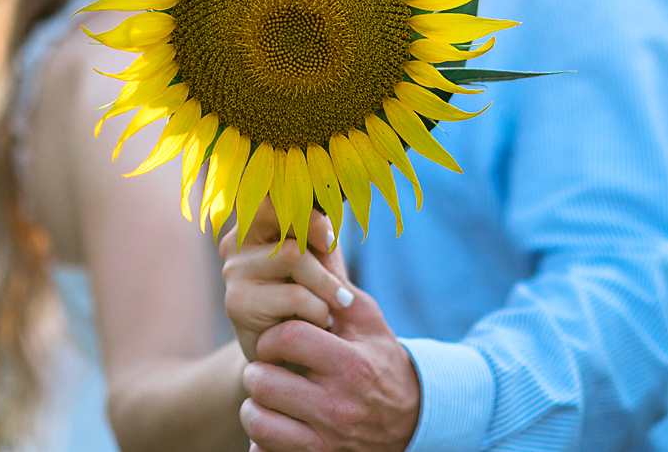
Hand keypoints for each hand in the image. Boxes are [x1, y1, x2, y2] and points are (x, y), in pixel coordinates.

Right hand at [220, 198, 352, 361]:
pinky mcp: (237, 303)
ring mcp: (232, 271)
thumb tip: (337, 198)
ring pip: (295, 257)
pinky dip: (318, 310)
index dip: (311, 216)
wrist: (287, 360)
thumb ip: (319, 234)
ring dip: (327, 287)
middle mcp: (235, 242)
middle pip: (290, 221)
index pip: (279, 198)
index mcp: (253, 224)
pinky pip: (295, 295)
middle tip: (343, 283)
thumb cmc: (307, 301)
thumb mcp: (317, 263)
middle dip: (323, 249)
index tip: (330, 242)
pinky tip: (319, 324)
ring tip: (335, 307)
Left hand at [238, 285, 419, 451]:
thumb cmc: (381, 359)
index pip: (288, 339)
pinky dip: (262, 440)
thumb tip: (312, 237)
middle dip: (258, 370)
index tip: (278, 337)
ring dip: (256, 406)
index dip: (274, 334)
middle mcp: (338, 406)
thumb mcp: (367, 319)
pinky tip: (277, 422)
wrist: (411, 419)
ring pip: (257, 421)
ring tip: (269, 394)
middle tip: (268, 366)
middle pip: (263, 383)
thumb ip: (335, 283)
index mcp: (351, 365)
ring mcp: (327, 440)